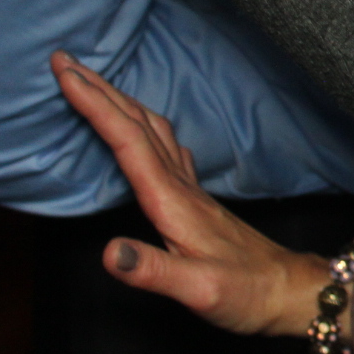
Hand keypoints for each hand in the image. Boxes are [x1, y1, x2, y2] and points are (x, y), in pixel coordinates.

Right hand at [51, 51, 336, 339]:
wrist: (288, 292)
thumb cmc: (248, 293)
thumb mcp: (200, 290)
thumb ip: (153, 270)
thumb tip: (110, 251)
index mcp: (174, 202)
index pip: (129, 143)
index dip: (96, 107)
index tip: (66, 76)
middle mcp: (182, 188)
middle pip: (138, 126)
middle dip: (100, 90)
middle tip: (65, 60)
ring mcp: (191, 191)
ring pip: (153, 132)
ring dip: (120, 103)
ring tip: (92, 83)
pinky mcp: (196, 201)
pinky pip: (165, 148)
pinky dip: (143, 128)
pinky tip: (143, 128)